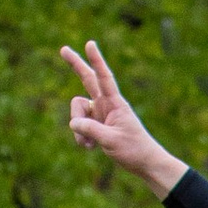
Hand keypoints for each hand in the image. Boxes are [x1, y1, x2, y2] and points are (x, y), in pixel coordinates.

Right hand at [60, 40, 185, 198]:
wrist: (144, 164)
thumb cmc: (134, 150)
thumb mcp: (111, 140)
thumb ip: (91, 130)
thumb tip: (73, 122)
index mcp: (115, 103)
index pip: (104, 78)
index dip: (96, 61)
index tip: (90, 44)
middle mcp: (106, 104)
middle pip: (88, 80)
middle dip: (76, 65)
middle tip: (63, 49)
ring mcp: (100, 114)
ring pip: (77, 113)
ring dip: (78, 129)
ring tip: (90, 144)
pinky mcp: (96, 125)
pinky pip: (79, 127)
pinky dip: (81, 137)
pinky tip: (91, 148)